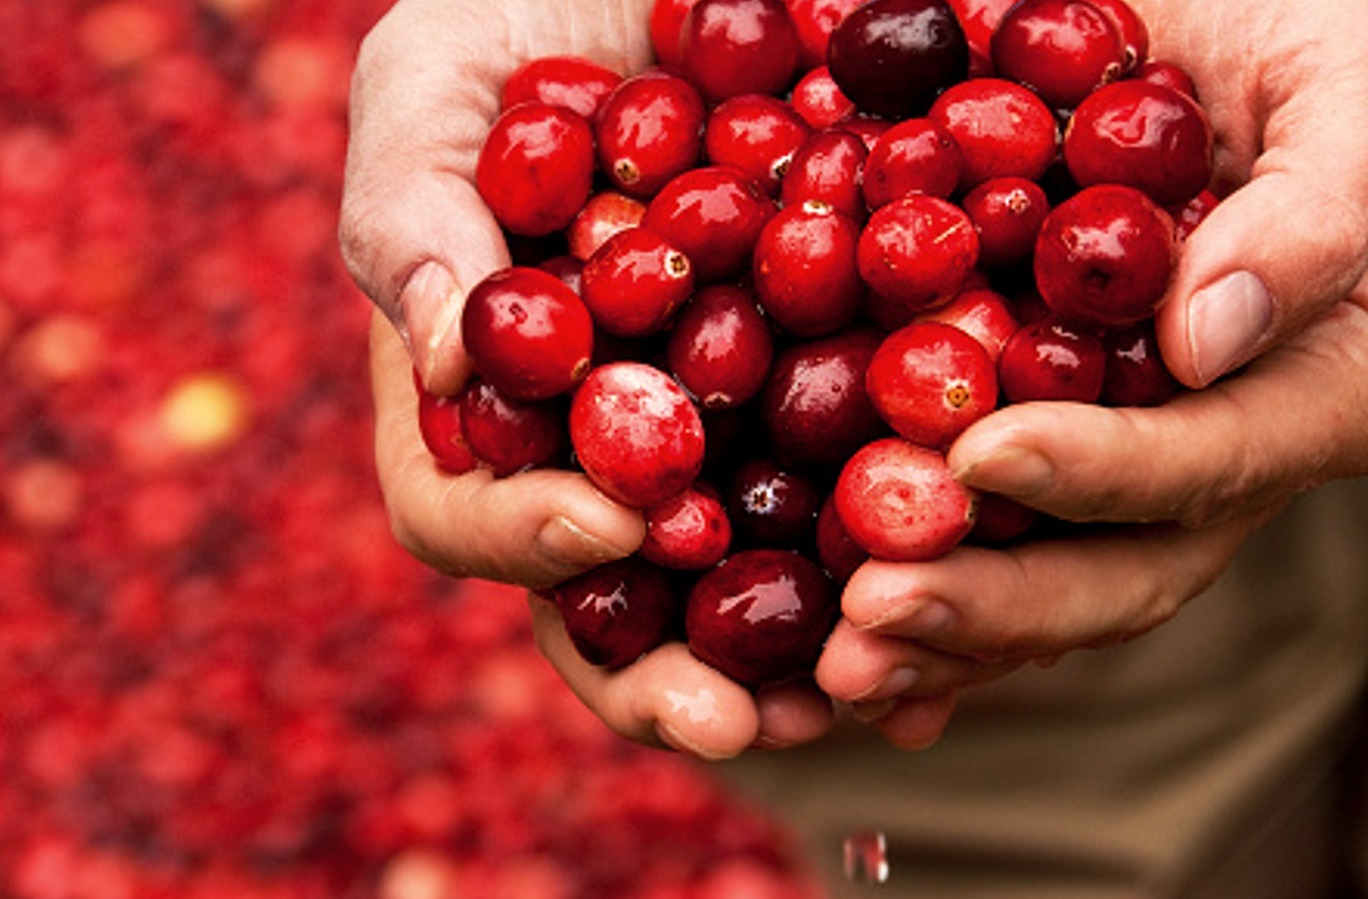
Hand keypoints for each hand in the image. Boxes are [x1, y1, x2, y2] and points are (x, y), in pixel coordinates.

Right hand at [349, 0, 841, 754]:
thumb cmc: (520, 20)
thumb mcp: (437, 80)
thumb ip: (411, 204)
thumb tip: (439, 340)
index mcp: (484, 400)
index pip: (464, 510)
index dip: (520, 537)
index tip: (607, 519)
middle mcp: (595, 446)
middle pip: (609, 600)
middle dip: (666, 673)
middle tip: (741, 718)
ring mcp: (716, 436)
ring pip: (745, 585)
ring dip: (801, 659)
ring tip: (874, 690)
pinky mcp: (837, 396)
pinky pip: (867, 503)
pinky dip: (909, 563)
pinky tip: (970, 606)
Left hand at [818, 0, 1367, 746]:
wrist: (1203, 42)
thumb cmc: (1316, 52)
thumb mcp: (1344, 104)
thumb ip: (1310, 215)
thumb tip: (1212, 335)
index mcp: (1296, 393)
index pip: (1200, 463)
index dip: (1096, 471)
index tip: (979, 453)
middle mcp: (1191, 455)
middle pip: (1102, 571)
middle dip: (987, 606)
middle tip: (871, 621)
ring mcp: (1099, 457)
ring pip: (1018, 573)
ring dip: (922, 625)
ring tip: (823, 663)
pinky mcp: (1014, 429)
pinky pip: (953, 526)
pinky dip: (886, 575)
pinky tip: (808, 633)